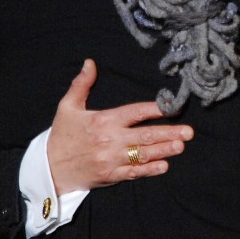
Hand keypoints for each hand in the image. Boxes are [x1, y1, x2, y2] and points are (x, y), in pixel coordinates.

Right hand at [47, 60, 193, 193]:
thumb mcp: (68, 106)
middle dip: (169, 133)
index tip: (171, 107)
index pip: (134, 113)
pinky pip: (134, 173)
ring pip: (143, 155)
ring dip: (164, 150)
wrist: (50, 168)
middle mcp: (110, 140)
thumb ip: (82, 84)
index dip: (154, 109)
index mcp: (103, 121)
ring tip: (181, 146)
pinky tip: (164, 166)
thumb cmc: (62, 135)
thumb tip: (90, 62)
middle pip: (145, 136)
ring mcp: (112, 160)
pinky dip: (149, 170)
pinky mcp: (111, 176)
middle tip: (188, 132)